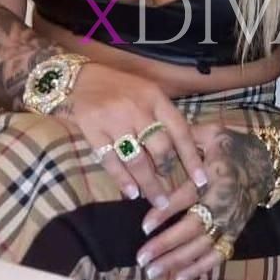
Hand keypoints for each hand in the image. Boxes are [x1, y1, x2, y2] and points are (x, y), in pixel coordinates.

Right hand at [54, 62, 206, 214]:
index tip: (201, 179)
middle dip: (167, 175)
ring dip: (148, 183)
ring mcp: (114, 120)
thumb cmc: (119, 87)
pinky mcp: (93, 130)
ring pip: (137, 159)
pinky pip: (111, 160)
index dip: (192, 157)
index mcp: (155, 98)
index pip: (180, 131)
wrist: (79, 78)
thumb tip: (182, 151)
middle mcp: (137, 108)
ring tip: (157, 200)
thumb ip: (162, 117)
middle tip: (173, 195)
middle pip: (160, 148)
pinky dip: (122, 179)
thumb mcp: (146, 93)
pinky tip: (131, 192)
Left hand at [137, 122, 273, 279]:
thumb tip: (153, 139)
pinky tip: (178, 279)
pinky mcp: (235, 232)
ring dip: (177, 261)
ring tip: (152, 271)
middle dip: (167, 245)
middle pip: (195, 228)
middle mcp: (225, 203)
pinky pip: (217, 255)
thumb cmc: (233, 146)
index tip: (144, 225)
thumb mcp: (212, 134)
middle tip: (142, 257)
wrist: (268, 164)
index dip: (166, 212)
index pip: (188, 198)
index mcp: (217, 176)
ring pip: (203, 247)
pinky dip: (199, 268)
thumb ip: (184, 137)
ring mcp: (231, 221)